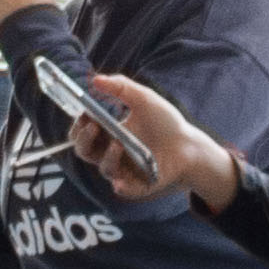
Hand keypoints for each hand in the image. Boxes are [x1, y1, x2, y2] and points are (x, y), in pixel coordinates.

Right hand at [63, 68, 235, 209]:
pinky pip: (124, 189)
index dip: (79, 126)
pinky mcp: (137, 185)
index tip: (84, 114)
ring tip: (118, 144)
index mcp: (108, 135)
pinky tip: (120, 182)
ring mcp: (123, 170)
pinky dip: (121, 187)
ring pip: (104, 169)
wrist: (189, 145)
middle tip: (93, 126)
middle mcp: (110, 153)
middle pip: (84, 152)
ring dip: (107, 157)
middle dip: (83, 140)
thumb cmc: (165, 122)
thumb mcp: (144, 99)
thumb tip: (95, 79)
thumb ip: (121, 87)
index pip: (82, 134)